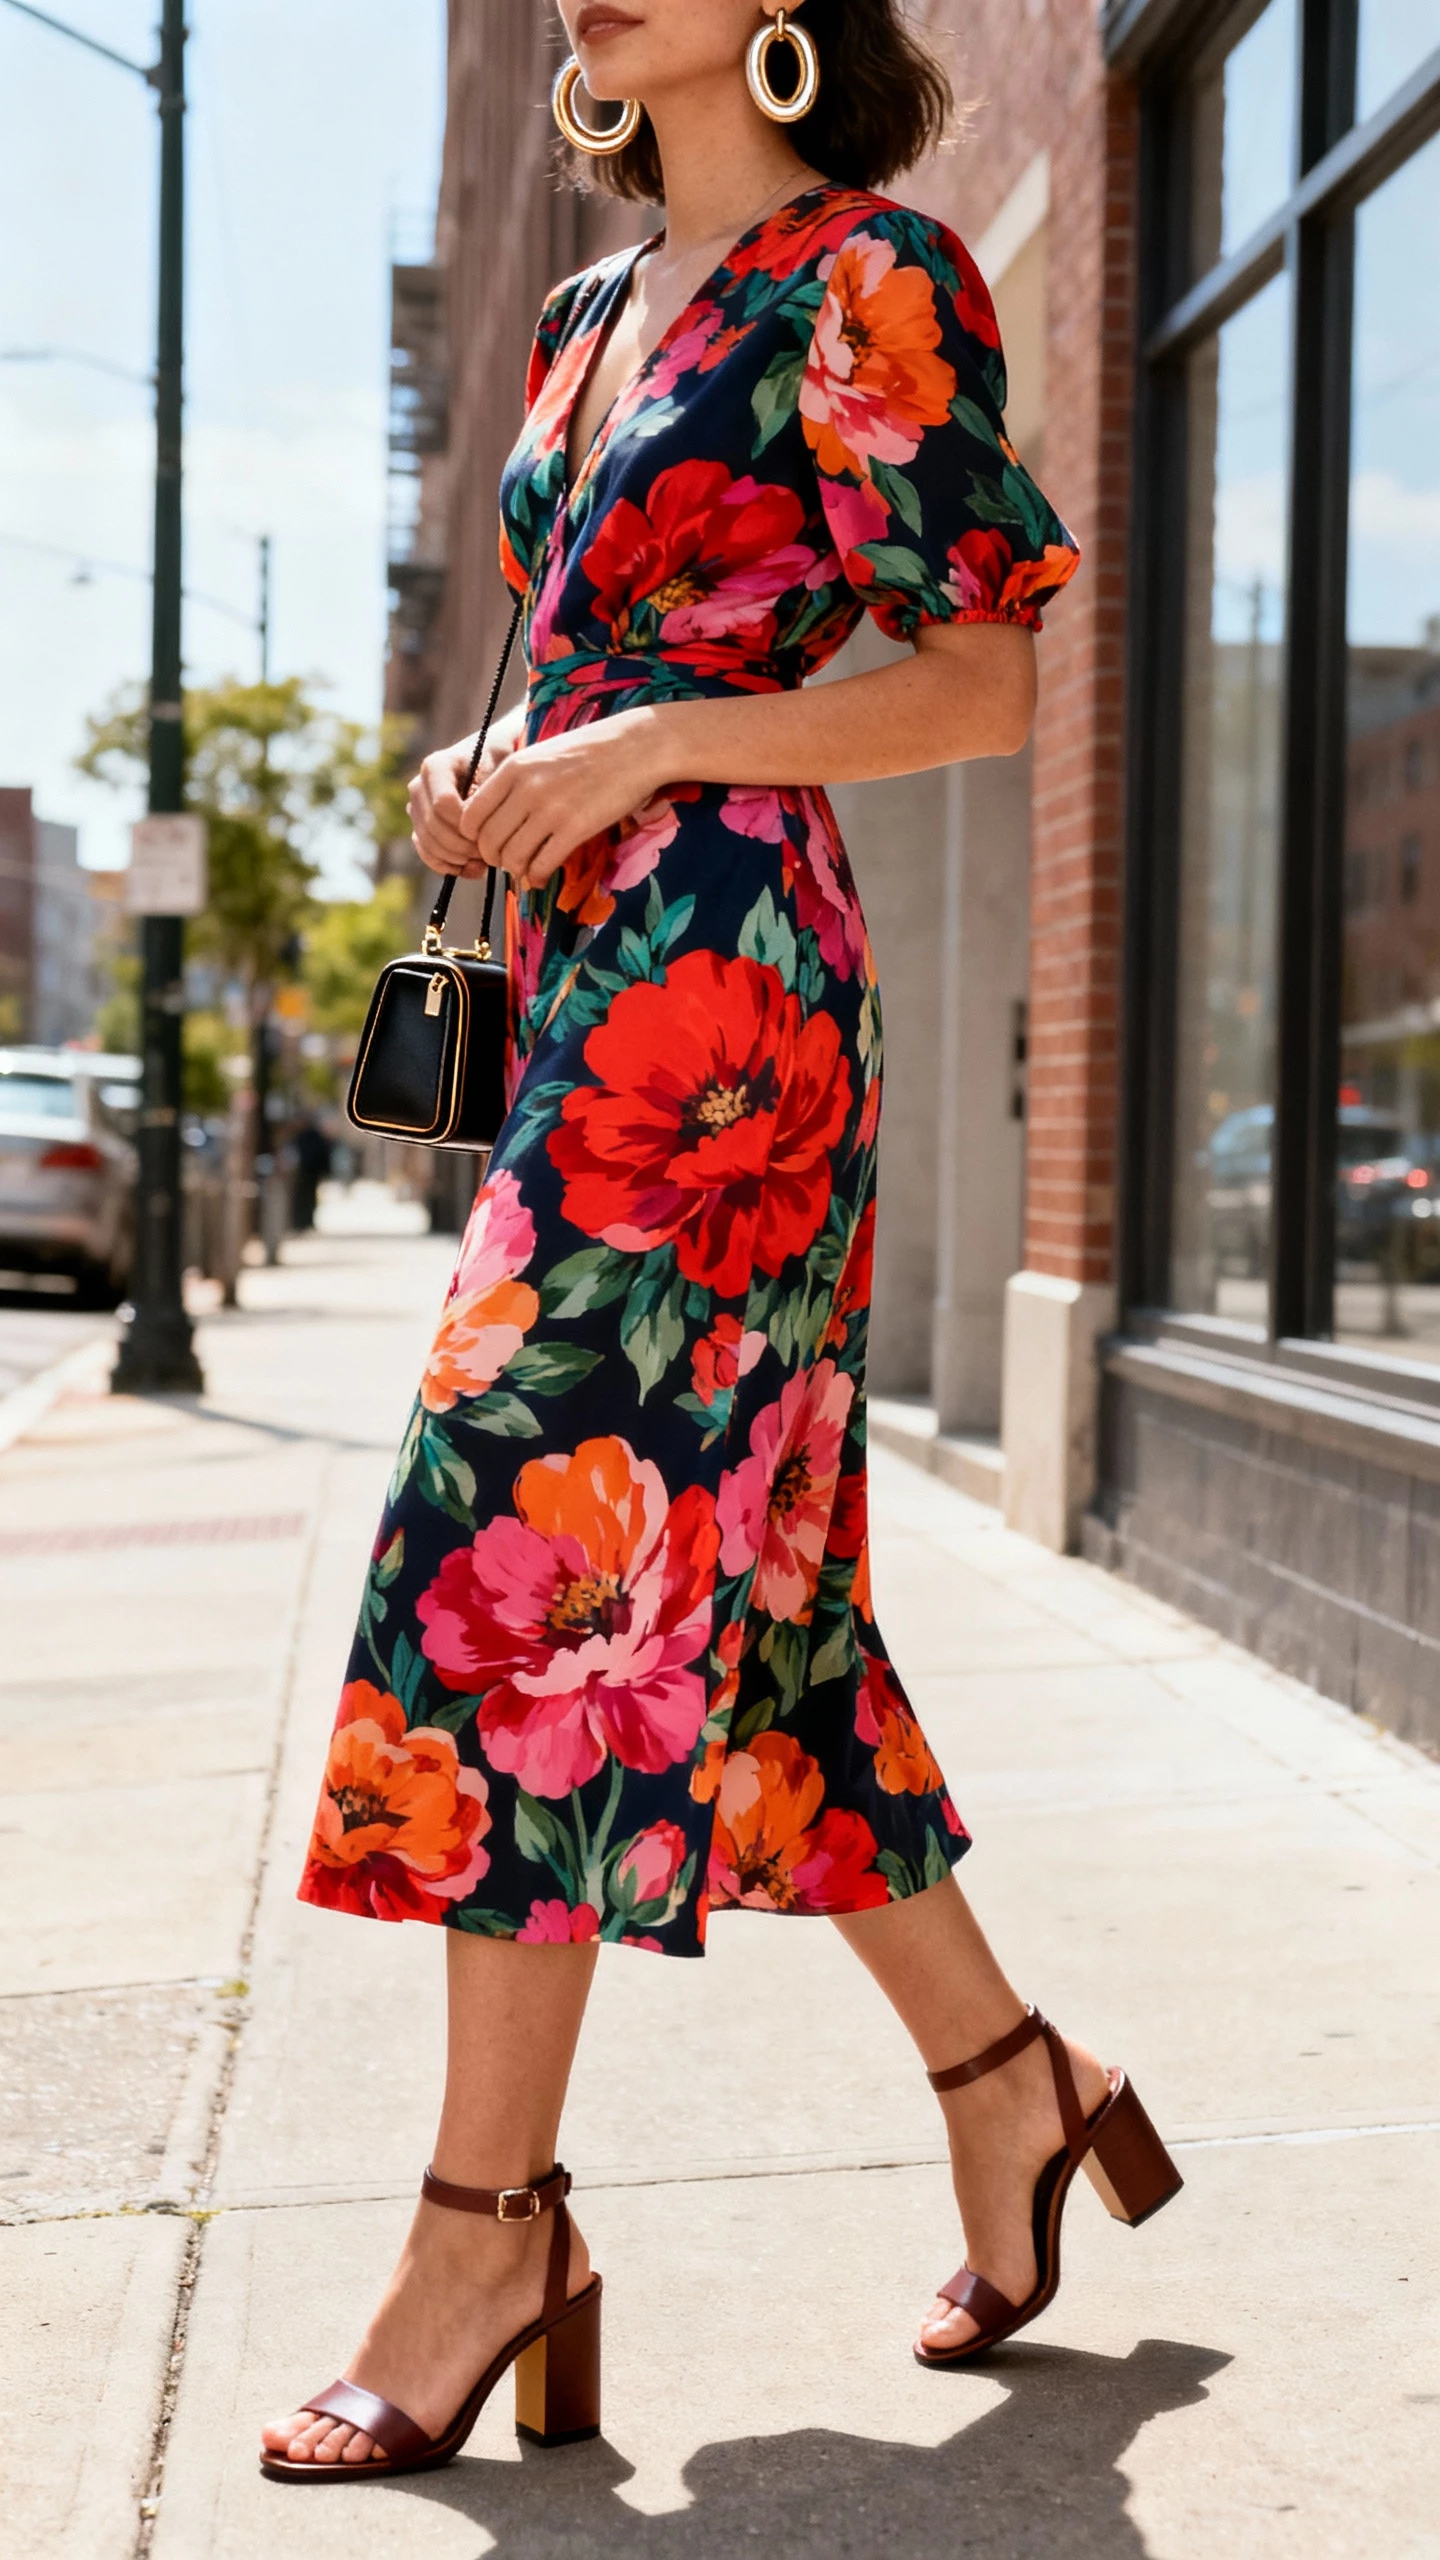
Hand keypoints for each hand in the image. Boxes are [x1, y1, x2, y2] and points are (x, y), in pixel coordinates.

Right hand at [408, 709, 523, 876]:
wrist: (492, 761)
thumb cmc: (500, 762)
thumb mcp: (500, 768)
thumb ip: (485, 793)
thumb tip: (471, 823)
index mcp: (435, 767)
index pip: (443, 804)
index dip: (466, 824)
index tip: (491, 830)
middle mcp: (419, 787)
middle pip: (433, 827)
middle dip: (463, 845)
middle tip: (491, 852)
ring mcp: (417, 809)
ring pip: (428, 844)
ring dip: (457, 859)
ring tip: (486, 861)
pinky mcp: (421, 828)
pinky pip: (427, 855)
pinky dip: (450, 867)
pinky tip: (475, 869)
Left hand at [456, 709, 665, 891]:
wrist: (637, 746)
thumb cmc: (592, 749)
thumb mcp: (542, 755)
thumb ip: (517, 781)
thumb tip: (498, 816)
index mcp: (513, 768)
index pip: (471, 816)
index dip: (475, 837)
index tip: (490, 841)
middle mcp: (525, 789)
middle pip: (488, 841)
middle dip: (494, 858)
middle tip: (507, 860)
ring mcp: (550, 810)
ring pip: (512, 857)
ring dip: (516, 869)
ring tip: (526, 869)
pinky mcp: (575, 828)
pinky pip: (542, 864)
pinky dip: (538, 876)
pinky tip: (542, 876)